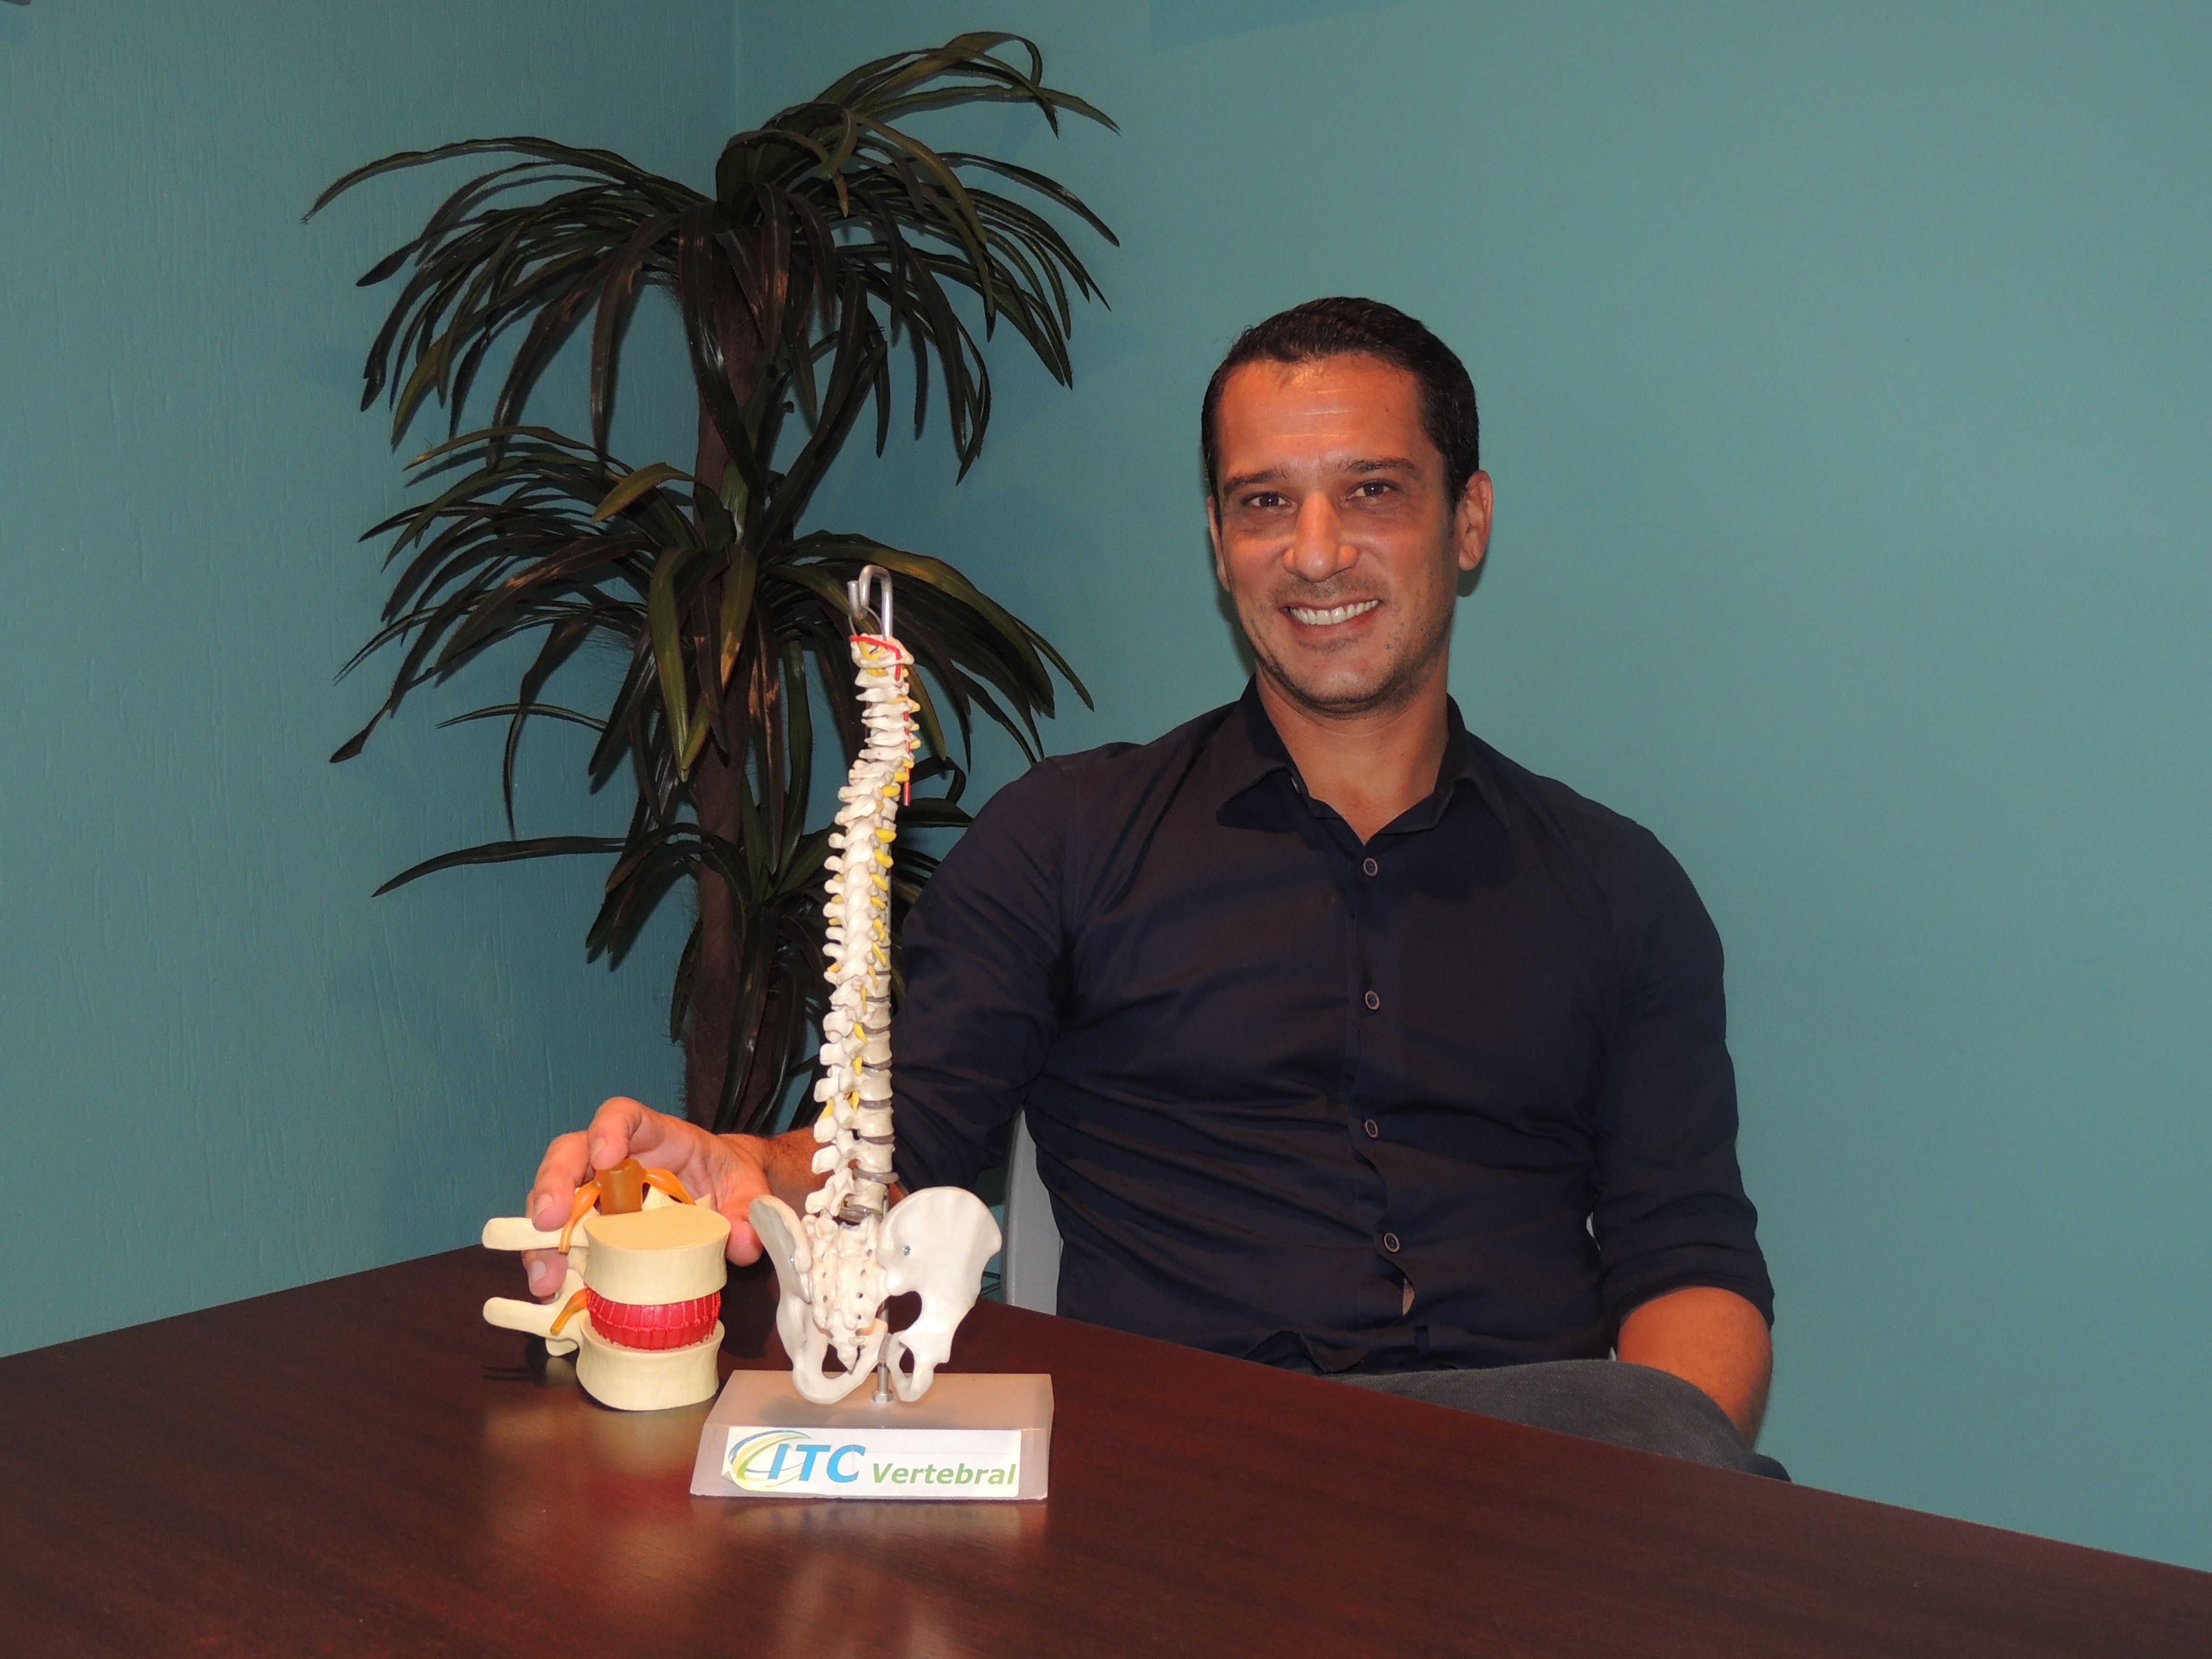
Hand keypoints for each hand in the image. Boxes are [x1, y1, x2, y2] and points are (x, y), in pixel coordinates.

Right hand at [518, 1096, 778, 1297]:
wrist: (723, 1195)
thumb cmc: (726, 1178)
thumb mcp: (746, 1187)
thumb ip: (747, 1208)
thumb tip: (745, 1244)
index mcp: (654, 1136)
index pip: (622, 1115)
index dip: (607, 1130)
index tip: (604, 1157)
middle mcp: (614, 1160)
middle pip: (570, 1155)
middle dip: (553, 1183)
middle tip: (548, 1221)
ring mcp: (597, 1194)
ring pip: (555, 1200)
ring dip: (541, 1238)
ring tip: (544, 1276)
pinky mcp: (592, 1229)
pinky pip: (562, 1241)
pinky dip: (552, 1264)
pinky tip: (551, 1291)